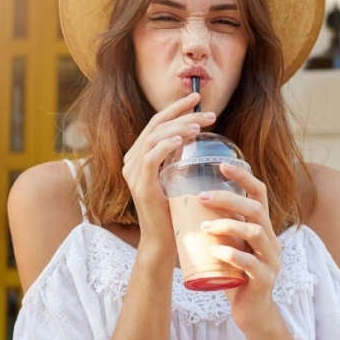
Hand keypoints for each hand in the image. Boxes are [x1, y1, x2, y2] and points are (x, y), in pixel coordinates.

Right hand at [121, 93, 214, 248]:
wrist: (166, 242)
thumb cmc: (176, 210)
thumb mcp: (178, 177)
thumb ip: (180, 157)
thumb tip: (199, 134)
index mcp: (140, 156)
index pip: (157, 123)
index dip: (176, 108)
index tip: (197, 97)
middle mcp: (132, 162)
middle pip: (156, 126)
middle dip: (182, 114)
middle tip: (208, 111)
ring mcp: (133, 174)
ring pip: (152, 139)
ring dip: (177, 128)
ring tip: (199, 125)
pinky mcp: (140, 187)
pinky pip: (148, 160)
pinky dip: (164, 147)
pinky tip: (181, 141)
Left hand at [198, 162, 282, 336]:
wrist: (251, 313)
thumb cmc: (235, 275)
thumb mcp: (228, 244)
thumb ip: (217, 226)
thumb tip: (184, 202)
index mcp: (262, 227)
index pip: (259, 193)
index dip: (243, 177)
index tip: (221, 164)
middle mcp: (271, 239)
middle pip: (256, 209)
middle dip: (229, 199)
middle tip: (201, 197)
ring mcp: (271, 259)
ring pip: (257, 232)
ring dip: (229, 225)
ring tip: (204, 227)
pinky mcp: (266, 279)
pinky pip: (251, 263)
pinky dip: (233, 254)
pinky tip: (215, 252)